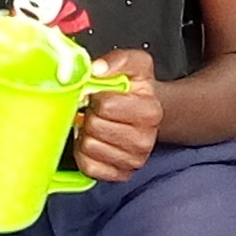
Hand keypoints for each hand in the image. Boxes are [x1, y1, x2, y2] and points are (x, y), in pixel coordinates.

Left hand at [70, 50, 160, 180]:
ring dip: (86, 133)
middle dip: (90, 114)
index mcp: (150, 111)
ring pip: (88, 147)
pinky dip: (84, 153)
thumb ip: (117, 60)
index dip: (96, 96)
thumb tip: (97, 69)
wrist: (148, 113)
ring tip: (97, 124)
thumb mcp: (136, 65)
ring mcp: (133, 160)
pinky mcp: (120, 174)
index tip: (100, 95)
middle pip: (94, 126)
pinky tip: (95, 141)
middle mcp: (145, 140)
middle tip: (97, 111)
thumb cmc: (137, 90)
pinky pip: (88, 166)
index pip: (106, 105)